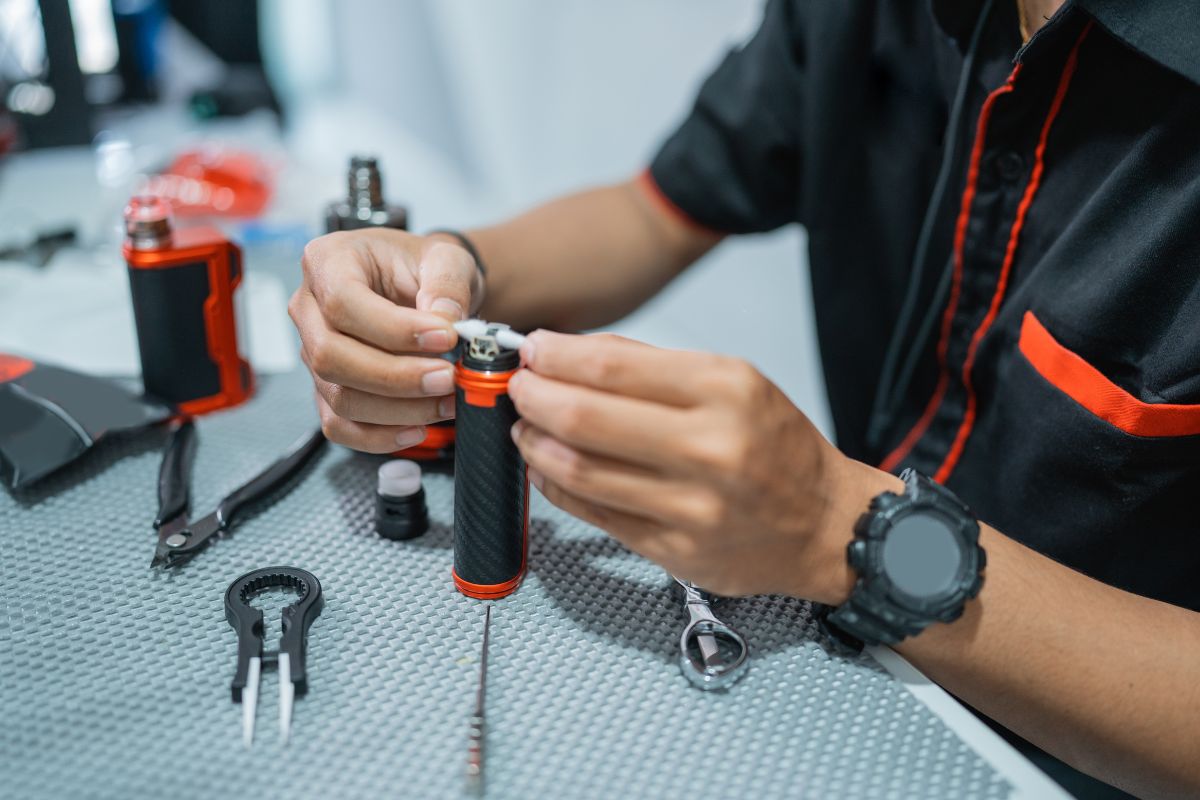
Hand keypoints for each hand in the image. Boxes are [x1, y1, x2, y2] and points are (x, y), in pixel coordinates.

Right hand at [289, 229, 482, 451]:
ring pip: (338, 396)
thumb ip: (448, 284)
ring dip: (398, 409)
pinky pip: (340, 425)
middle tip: (448, 377)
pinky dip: (379, 436)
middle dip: (395, 376)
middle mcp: (308, 309)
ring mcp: (313, 353)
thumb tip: (446, 322)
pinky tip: (419, 427)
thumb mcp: (446, 258)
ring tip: (447, 400)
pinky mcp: (326, 388)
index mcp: (328, 262)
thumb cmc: (424, 268)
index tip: (446, 338)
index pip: (343, 301)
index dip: (394, 328)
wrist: (421, 286)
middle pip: (332, 356)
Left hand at [508, 331, 900, 600]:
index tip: (531, 349)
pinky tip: (547, 467)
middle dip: (532, 397)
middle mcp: (710, 449)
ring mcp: (691, 507)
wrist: (825, 526)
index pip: (611, 367)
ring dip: (535, 444)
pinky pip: (594, 513)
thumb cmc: (777, 448)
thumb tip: (568, 352)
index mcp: (726, 391)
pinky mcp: (674, 552)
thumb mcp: (735, 382)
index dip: (554, 357)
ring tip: (526, 426)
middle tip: (518, 387)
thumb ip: (652, 366)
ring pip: (578, 470)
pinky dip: (557, 486)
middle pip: (583, 418)